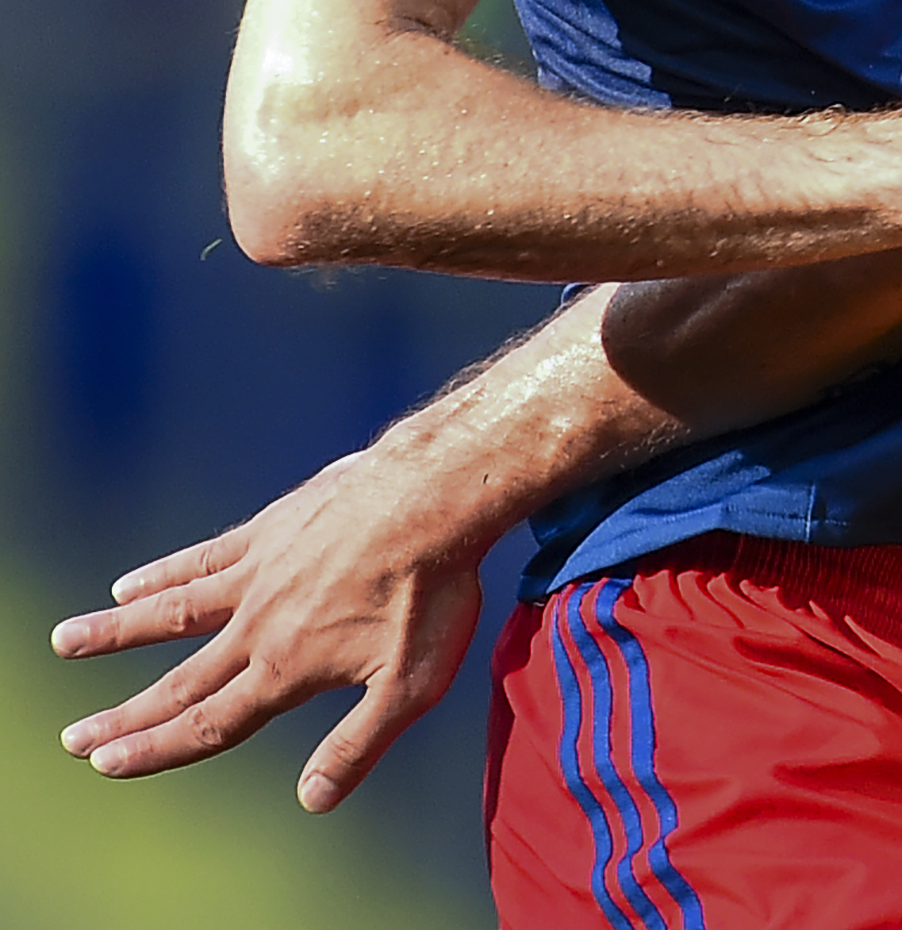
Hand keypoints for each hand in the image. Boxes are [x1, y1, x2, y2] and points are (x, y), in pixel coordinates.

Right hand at [50, 448, 488, 811]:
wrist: (438, 497)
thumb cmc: (434, 592)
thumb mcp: (411, 684)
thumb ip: (357, 744)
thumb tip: (312, 801)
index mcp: (286, 669)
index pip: (209, 723)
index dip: (157, 749)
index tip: (107, 764)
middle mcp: (258, 624)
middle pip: (180, 680)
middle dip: (124, 715)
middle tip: (72, 738)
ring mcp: (259, 572)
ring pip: (171, 610)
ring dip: (116, 631)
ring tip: (65, 641)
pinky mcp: (271, 528)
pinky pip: (205, 557)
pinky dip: (164, 572)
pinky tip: (129, 583)